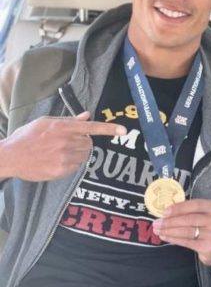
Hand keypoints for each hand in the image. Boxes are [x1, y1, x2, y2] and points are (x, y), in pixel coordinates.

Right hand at [0, 111, 126, 181]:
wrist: (11, 156)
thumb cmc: (27, 137)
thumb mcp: (45, 122)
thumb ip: (68, 120)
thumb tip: (87, 115)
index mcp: (62, 127)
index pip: (91, 127)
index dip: (109, 129)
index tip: (124, 130)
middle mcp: (65, 142)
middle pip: (89, 143)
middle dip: (83, 142)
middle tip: (67, 142)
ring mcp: (64, 158)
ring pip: (84, 155)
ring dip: (77, 153)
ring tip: (59, 151)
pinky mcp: (60, 171)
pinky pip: (76, 167)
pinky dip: (71, 164)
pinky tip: (56, 160)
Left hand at [152, 199, 210, 265]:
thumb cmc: (209, 228)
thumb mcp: (205, 216)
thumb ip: (191, 211)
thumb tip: (168, 210)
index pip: (196, 205)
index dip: (179, 208)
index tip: (165, 211)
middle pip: (190, 219)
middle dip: (170, 221)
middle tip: (157, 223)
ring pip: (187, 231)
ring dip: (170, 230)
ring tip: (158, 230)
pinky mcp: (209, 247)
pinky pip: (187, 242)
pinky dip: (174, 239)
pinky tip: (166, 237)